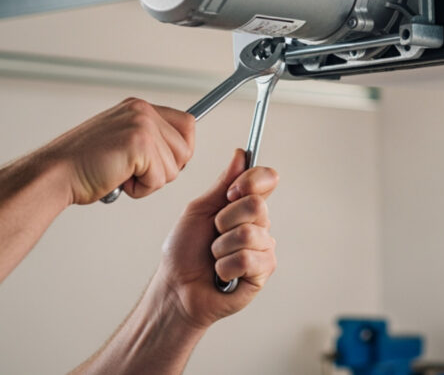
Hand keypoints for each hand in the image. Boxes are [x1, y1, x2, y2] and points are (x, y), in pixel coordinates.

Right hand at [35, 97, 195, 204]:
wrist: (53, 175)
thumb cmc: (81, 167)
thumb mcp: (120, 142)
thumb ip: (147, 140)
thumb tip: (179, 153)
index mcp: (138, 108)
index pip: (187, 123)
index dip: (181, 150)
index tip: (164, 164)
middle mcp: (142, 111)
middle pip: (186, 147)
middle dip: (165, 170)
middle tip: (135, 173)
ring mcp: (142, 125)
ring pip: (175, 166)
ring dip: (150, 181)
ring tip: (122, 175)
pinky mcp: (139, 143)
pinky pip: (160, 179)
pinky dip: (141, 189)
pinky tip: (118, 180)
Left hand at [157, 149, 277, 328]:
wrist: (176, 289)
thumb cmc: (184, 252)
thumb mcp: (199, 210)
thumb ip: (222, 184)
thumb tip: (241, 155)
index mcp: (243, 206)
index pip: (266, 179)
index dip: (252, 180)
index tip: (231, 192)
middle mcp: (258, 224)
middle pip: (257, 205)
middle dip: (225, 219)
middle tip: (214, 233)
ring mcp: (263, 247)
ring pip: (250, 233)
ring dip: (221, 247)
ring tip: (215, 257)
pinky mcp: (263, 271)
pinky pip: (247, 258)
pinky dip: (225, 266)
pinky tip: (221, 274)